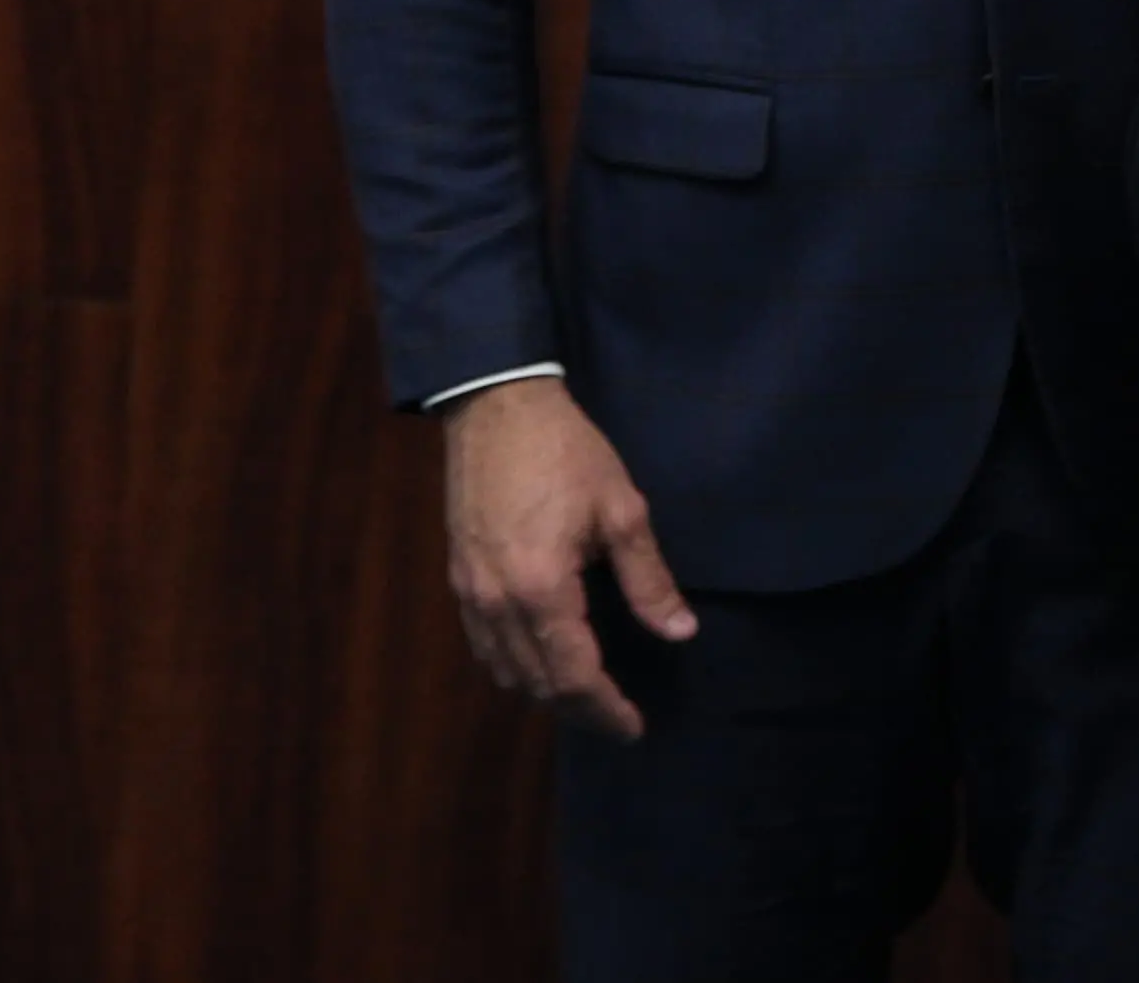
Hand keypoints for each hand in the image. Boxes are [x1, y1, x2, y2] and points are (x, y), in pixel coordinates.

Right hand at [440, 378, 692, 739]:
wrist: (497, 410)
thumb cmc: (568, 454)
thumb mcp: (622, 511)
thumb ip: (649, 579)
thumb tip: (680, 631)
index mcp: (542, 590)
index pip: (574, 675)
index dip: (605, 710)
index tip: (634, 729)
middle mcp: (497, 604)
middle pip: (537, 684)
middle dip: (579, 710)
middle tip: (617, 720)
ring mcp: (470, 595)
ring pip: (505, 672)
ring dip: (545, 692)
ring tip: (587, 696)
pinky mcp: (459, 580)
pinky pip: (484, 646)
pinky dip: (514, 666)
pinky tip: (542, 659)